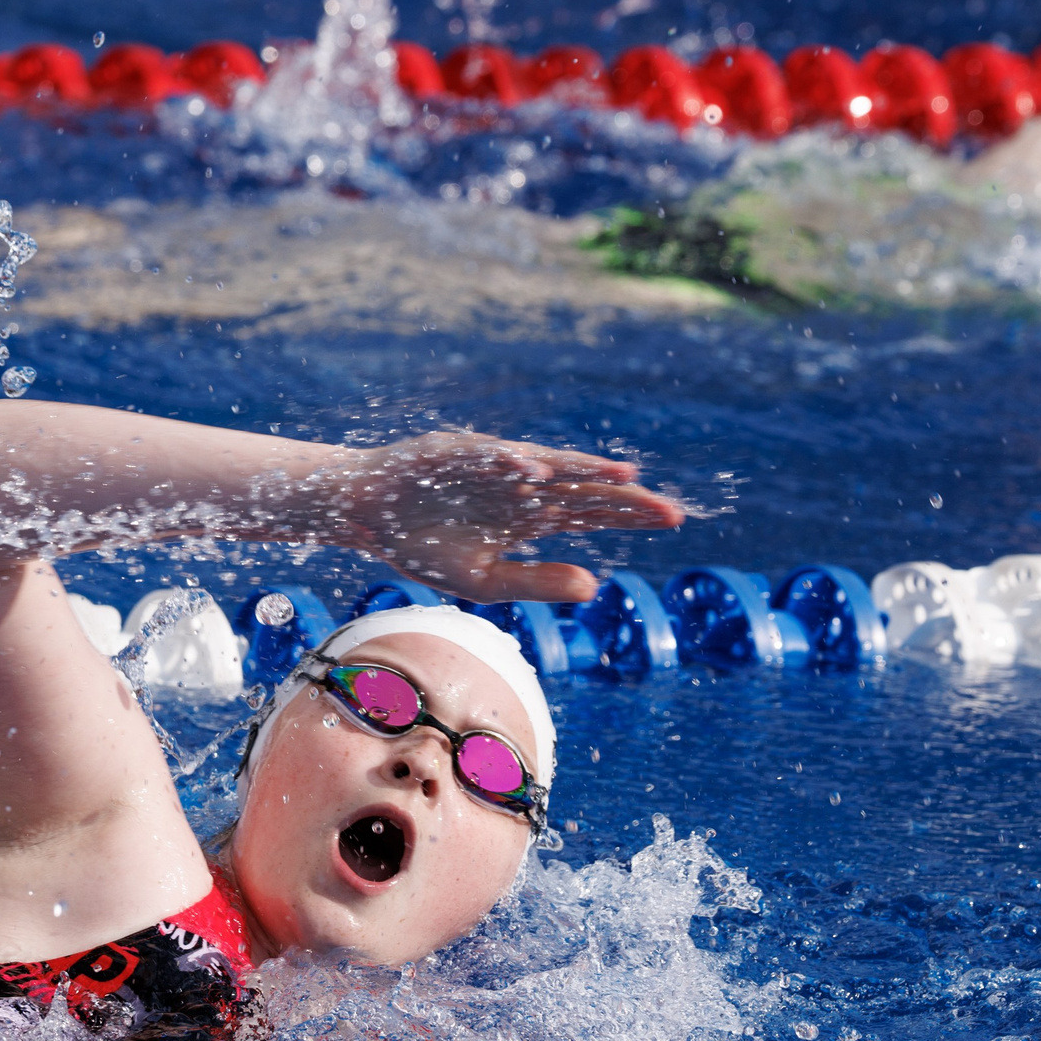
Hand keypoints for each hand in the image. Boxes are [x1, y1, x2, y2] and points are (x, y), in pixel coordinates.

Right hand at [316, 432, 682, 602]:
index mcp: (529, 517)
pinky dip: (508, 464)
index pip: (590, 513)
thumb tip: (595, 586)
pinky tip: (535, 471)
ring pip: (545, 467)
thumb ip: (538, 582)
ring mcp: (490, 468)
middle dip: (624, 499)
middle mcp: (519, 487)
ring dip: (582, 470)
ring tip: (623, 476)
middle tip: (671, 511)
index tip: (673, 521)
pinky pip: (484, 459)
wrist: (367, 517)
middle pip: (581, 489)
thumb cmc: (423, 548)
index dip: (629, 516)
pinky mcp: (452, 454)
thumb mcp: (485, 581)